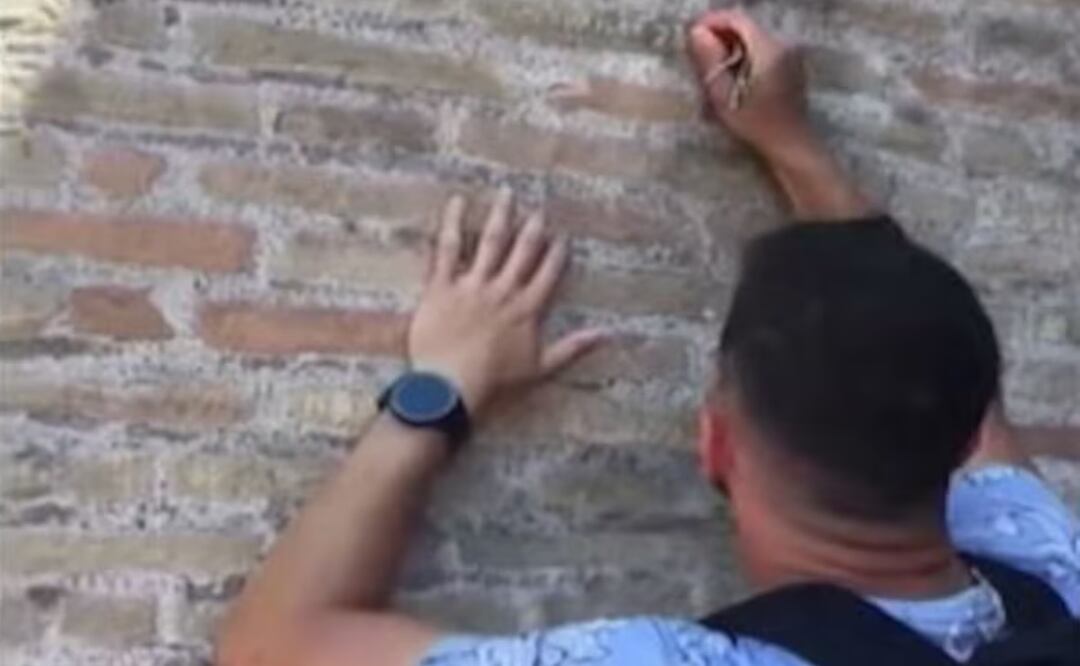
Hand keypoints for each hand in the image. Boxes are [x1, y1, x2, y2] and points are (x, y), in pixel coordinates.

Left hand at [408, 189, 605, 416]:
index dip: (556, 254)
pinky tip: (458, 202)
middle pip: (522, 251)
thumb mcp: (540, 367)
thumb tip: (608, 335)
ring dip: (500, 216)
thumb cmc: (496, 380)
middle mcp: (503, 290)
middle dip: (532, 228)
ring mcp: (472, 284)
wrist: (452, 383)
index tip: (562, 236)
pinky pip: (448, 249)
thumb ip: (573, 347)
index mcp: (527, 309)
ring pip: (490, 242)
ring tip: (507, 194)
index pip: (547, 273)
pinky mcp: (442, 285)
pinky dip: (453, 224)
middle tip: (539, 208)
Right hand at [688, 10, 812, 161]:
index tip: (691, 35)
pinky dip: (743, 54)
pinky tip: (732, 75)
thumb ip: (710, 62)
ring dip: (730, 46)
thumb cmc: (756, 126)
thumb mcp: (724, 98)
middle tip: (697, 55)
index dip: (711, 22)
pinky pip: (761, 47)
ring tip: (712, 69)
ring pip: (752, 37)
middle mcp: (783, 44)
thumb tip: (696, 32)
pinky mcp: (789, 62)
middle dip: (719, 35)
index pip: (737, 19)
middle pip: (744, 26)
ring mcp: (789, 52)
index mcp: (769, 50)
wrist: (790, 145)